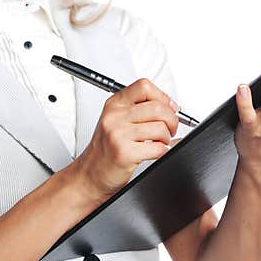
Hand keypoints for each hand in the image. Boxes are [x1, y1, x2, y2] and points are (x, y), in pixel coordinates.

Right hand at [73, 78, 178, 200]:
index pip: (144, 86)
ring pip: (160, 127)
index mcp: (114, 104)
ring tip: (160, 142)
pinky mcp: (124, 153)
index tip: (168, 108)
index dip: (162, 97)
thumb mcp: (117, 120)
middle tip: (170, 129)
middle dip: (172, 120)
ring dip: (167, 137)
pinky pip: (158, 148)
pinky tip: (154, 152)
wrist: (89, 174)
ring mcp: (118, 134)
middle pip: (158, 107)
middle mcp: (114, 116)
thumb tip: (172, 105)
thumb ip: (140, 109)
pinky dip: (163, 151)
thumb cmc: (106, 149)